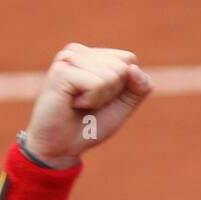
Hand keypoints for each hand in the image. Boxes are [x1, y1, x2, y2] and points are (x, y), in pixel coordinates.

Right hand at [24, 42, 152, 167]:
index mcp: (93, 55)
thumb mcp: (122, 106)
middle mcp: (80, 51)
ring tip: (79, 103)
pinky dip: (91, 101)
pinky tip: (72, 103)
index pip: (129, 60)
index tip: (102, 99)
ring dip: (99, 99)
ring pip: (111, 75)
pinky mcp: (62, 70)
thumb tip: (134, 68)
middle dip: (112, 93)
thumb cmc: (90, 125)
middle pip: (122, 67)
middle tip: (89, 103)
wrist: (62, 147)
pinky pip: (96, 84)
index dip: (124, 87)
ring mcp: (69, 58)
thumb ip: (138, 88)